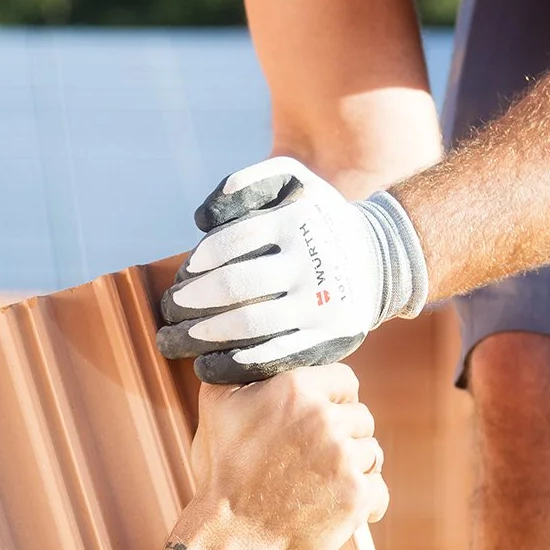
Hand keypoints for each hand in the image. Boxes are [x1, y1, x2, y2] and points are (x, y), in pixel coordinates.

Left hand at [156, 157, 430, 384]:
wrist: (381, 260)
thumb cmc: (317, 220)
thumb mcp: (293, 183)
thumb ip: (246, 185)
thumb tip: (202, 219)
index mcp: (297, 221)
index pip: (232, 242)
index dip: (199, 262)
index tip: (184, 276)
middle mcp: (310, 262)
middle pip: (235, 286)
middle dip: (190, 301)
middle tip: (168, 310)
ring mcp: (320, 303)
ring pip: (249, 324)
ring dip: (202, 336)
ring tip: (173, 340)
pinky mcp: (328, 338)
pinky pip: (273, 355)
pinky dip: (234, 364)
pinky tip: (206, 366)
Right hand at [185, 365, 388, 549]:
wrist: (232, 535)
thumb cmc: (224, 471)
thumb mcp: (218, 405)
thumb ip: (240, 368)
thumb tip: (251, 347)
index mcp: (296, 388)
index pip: (346, 380)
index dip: (338, 398)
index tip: (325, 416)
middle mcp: (324, 418)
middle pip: (362, 417)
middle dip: (346, 435)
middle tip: (319, 457)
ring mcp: (344, 458)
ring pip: (372, 453)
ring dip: (354, 467)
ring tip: (325, 483)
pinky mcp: (357, 496)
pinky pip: (380, 490)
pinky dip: (368, 501)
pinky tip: (347, 505)